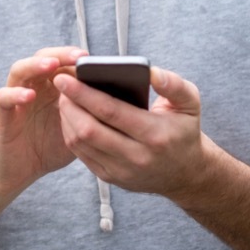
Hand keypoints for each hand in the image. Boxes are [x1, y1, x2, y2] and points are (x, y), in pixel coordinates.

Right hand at [0, 46, 85, 194]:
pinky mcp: (2, 115)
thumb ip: (90, 113)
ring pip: (19, 70)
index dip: (75, 57)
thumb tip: (122, 105)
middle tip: (79, 57)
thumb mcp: (78, 129)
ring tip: (52, 66)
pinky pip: (4, 98)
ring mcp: (15, 98)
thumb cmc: (50, 147)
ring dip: (35, 65)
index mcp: (52, 88)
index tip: (93, 58)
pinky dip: (15, 94)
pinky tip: (29, 95)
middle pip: (42, 58)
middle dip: (60, 54)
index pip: (62, 61)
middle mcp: (32, 87)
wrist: (20, 172)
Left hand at [55, 65, 210, 200]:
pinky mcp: (111, 178)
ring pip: (81, 143)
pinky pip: (82, 154)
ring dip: (66, 118)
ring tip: (64, 97)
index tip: (65, 77)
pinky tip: (70, 117)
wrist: (186, 174)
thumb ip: (172, 84)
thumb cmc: (184, 130)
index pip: (111, 112)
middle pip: (89, 130)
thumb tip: (149, 71)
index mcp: (155, 135)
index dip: (83, 93)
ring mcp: (121, 171)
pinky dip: (71, 133)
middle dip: (69, 104)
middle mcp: (137, 157)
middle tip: (60, 84)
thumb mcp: (190, 103)